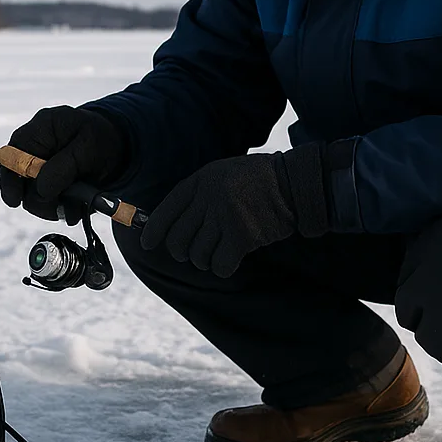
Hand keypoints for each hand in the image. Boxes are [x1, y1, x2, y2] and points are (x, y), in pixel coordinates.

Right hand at [0, 106, 126, 222]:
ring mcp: (39, 169)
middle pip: (17, 182)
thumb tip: (41, 191)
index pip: (10, 156)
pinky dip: (62, 210)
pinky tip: (78, 206)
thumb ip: (63, 167)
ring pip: (32, 198)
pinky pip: (47, 204)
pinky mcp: (49, 185)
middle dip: (39, 199)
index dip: (10, 179)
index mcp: (40, 129)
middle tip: (62, 206)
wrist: (119, 146)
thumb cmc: (102, 138)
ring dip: (54, 207)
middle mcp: (34, 149)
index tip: (15, 201)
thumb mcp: (88, 147)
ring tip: (77, 206)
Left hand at [140, 146, 327, 277]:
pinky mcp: (242, 236)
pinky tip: (229, 261)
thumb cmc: (259, 180)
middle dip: (181, 252)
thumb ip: (200, 194)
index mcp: (202, 180)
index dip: (154, 230)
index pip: (167, 209)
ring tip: (217, 252)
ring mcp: (225, 217)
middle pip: (178, 238)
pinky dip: (221, 267)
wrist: (294, 183)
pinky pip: (219, 264)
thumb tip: (175, 223)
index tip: (148, 243)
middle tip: (192, 253)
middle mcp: (209, 198)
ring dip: (205, 260)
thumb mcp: (223, 174)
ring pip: (197, 255)